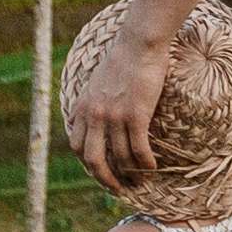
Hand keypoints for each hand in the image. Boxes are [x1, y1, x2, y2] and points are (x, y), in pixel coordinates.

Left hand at [66, 19, 174, 183]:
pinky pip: (139, 149)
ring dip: (132, 174)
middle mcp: (94, 115)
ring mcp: (114, 116)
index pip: (77, 146)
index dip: (88, 165)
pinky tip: (154, 168)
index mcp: (82, 107)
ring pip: (120, 158)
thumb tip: (100, 120)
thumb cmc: (124, 58)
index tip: (102, 172)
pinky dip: (146, 163)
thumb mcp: (98, 82)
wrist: (139, 42)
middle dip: (105, 180)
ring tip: (141, 180)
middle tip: (119, 189)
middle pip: (93, 160)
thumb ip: (95, 103)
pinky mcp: (136, 115)